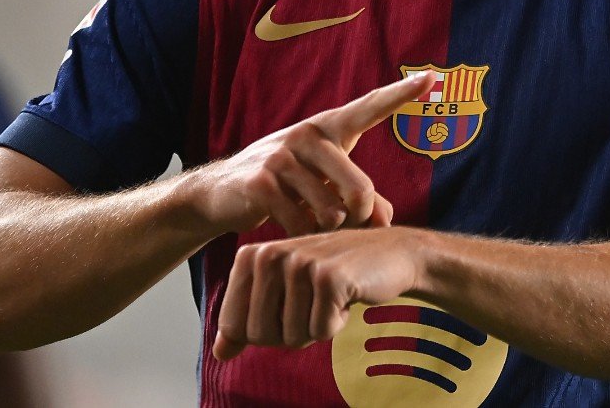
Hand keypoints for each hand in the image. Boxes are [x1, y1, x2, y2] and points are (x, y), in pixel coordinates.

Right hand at [188, 71, 432, 237]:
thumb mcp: (324, 187)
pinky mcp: (261, 181)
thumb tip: (388, 223)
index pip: (369, 108)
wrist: (221, 194)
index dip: (401, 94)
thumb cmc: (285, 186)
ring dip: (327, 230)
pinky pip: (301, 223)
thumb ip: (363, 201)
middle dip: (361, 218)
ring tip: (312, 223)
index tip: (431, 78)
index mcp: (328, 128)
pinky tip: (288, 227)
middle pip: (360, 187)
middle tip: (350, 225)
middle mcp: (307, 134)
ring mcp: (281, 155)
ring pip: (331, 211)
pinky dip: (301, 235)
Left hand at [212, 226, 423, 359]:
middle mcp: (269, 255)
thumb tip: (219, 354)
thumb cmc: (332, 276)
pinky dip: (337, 324)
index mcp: (251, 257)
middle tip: (313, 304)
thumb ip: (249, 321)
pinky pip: (321, 331)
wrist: (389, 254)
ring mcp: (299, 264)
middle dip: (291, 333)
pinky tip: (347, 296)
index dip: (264, 331)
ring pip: (292, 336)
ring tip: (331, 297)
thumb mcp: (285, 294)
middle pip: (260, 335)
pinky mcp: (329, 277)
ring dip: (317, 327)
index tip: (289, 306)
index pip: (234, 326)